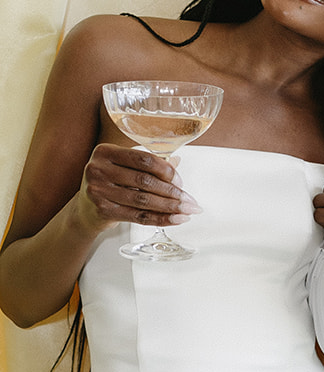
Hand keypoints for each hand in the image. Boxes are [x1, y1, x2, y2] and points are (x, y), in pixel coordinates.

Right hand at [77, 144, 196, 232]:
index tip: (180, 181)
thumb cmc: (110, 183)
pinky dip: (160, 218)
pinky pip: (139, 216)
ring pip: (143, 200)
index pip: (144, 159)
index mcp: (105, 151)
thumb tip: (177, 161)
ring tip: (187, 211)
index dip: (167, 170)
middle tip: (190, 201)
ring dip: (170, 207)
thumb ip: (148, 163)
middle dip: (173, 192)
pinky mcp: (103, 210)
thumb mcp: (124, 167)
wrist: (86, 209)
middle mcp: (98, 169)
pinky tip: (175, 219)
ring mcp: (98, 190)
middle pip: (145, 181)